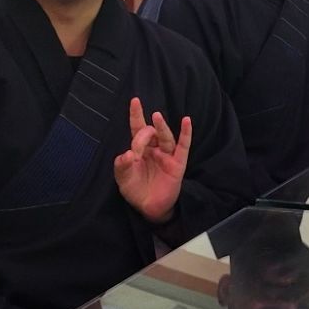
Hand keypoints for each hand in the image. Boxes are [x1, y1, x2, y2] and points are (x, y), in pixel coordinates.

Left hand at [114, 97, 192, 224]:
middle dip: (142, 136)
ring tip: (156, 116)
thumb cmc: (135, 190)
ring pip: (165, 137)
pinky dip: (186, 133)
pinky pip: (183, 146)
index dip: (136, 115)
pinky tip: (187, 121)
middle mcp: (153, 149)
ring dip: (161, 126)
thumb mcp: (123, 178)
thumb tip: (128, 154)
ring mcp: (166, 155)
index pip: (137, 129)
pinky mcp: (178, 163)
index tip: (135, 100)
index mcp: (139, 150)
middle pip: (149, 133)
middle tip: (137, 149)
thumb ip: (122, 165)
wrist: (149, 208)